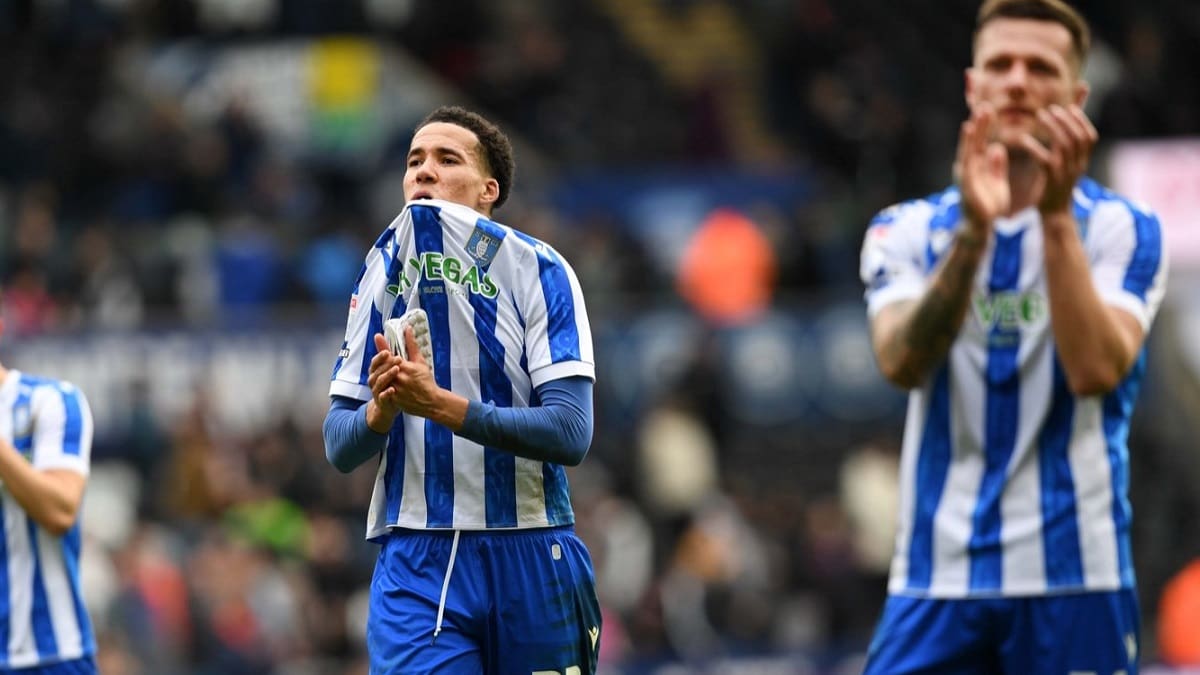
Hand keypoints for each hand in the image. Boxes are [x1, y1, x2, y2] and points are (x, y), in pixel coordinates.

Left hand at [365, 330, 441, 432]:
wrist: (431, 402)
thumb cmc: (426, 382)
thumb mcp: (420, 362)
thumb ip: (412, 346)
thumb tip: (408, 330)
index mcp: (404, 366)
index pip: (388, 355)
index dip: (382, 347)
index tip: (378, 337)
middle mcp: (398, 377)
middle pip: (382, 366)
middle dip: (382, 362)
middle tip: (383, 360)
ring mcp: (395, 388)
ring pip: (381, 378)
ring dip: (382, 375)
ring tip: (387, 374)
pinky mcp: (393, 398)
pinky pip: (383, 390)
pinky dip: (384, 386)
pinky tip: (388, 384)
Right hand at [956, 102, 1007, 239]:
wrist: (981, 227)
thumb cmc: (989, 207)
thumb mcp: (997, 182)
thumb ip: (997, 166)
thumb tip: (997, 147)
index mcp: (978, 168)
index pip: (980, 144)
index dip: (984, 128)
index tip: (988, 111)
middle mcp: (968, 168)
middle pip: (974, 142)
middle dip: (979, 125)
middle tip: (983, 106)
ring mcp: (966, 174)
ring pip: (969, 148)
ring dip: (974, 131)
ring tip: (978, 115)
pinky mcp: (966, 181)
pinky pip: (968, 159)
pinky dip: (968, 145)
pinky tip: (970, 132)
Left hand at [1018, 103, 1096, 215]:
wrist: (1054, 215)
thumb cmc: (1056, 188)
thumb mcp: (1066, 167)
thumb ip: (1066, 149)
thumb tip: (1066, 132)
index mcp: (1082, 162)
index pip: (1090, 137)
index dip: (1082, 120)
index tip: (1070, 107)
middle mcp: (1077, 166)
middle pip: (1078, 137)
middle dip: (1067, 119)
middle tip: (1052, 109)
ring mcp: (1065, 173)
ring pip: (1064, 145)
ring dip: (1053, 127)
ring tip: (1040, 115)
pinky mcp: (1050, 180)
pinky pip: (1044, 159)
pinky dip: (1034, 147)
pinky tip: (1022, 139)